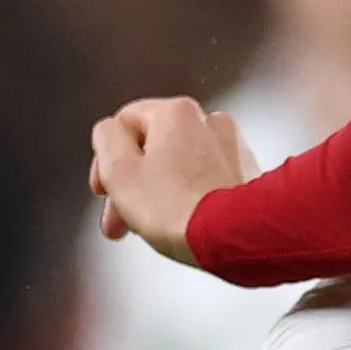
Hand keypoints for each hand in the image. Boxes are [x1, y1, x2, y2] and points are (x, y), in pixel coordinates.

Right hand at [88, 96, 253, 261]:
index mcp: (176, 112)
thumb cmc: (177, 208)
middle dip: (131, 183)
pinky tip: (183, 222)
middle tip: (119, 218)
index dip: (106, 159)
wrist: (234, 236)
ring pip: (180, 165)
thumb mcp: (119, 170)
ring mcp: (233, 148)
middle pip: (154, 147)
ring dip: (159, 191)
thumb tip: (110, 131)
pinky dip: (190, 196)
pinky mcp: (248, 175)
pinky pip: (206, 180)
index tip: (102, 190)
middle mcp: (209, 121)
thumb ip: (106, 139)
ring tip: (151, 225)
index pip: (124, 124)